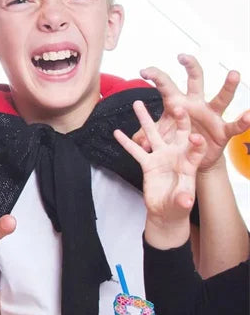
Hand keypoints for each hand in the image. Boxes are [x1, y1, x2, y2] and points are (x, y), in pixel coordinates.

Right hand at [115, 101, 205, 223]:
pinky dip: (126, 142)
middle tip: (175, 106)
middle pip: (179, 132)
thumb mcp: (182, 203)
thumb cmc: (179, 204)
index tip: (194, 137)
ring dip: (145, 119)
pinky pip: (135, 151)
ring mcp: (161, 156)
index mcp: (190, 161)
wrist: (166, 210)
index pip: (197, 148)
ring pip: (153, 134)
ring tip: (137, 104)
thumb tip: (185, 201)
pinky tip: (117, 132)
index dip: (197, 142)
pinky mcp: (147, 163)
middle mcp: (177, 154)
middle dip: (178, 119)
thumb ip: (183, 199)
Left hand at [138, 54, 249, 171]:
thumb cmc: (174, 144)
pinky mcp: (222, 131)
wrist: (189, 161)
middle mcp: (196, 104)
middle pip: (196, 80)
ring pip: (221, 98)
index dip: (156, 77)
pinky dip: (242, 121)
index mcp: (177, 104)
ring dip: (228, 86)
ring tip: (233, 74)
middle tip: (183, 57)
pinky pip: (234, 125)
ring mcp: (211, 115)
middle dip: (191, 67)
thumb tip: (136, 142)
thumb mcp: (158, 140)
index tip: (144, 71)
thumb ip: (145, 139)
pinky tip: (248, 115)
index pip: (166, 85)